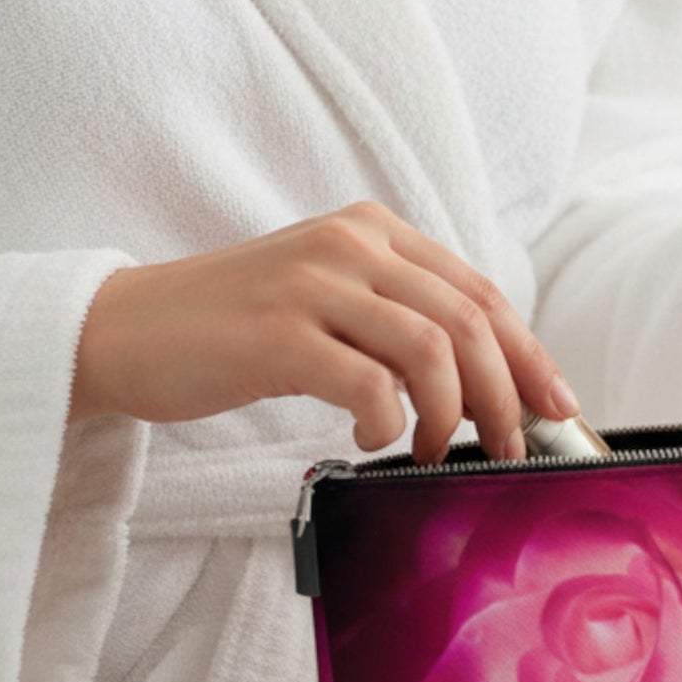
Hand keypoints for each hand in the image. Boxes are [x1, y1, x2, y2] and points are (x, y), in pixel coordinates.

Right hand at [67, 201, 581, 465]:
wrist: (122, 330)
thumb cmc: (234, 332)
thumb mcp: (329, 302)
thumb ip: (399, 320)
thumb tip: (489, 384)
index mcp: (373, 231)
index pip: (480, 292)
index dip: (531, 354)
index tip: (559, 408)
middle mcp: (350, 244)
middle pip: (469, 320)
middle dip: (507, 393)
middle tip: (513, 447)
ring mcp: (312, 284)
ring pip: (431, 348)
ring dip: (453, 415)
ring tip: (436, 450)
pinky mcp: (275, 334)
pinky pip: (368, 383)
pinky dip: (388, 421)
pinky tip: (372, 441)